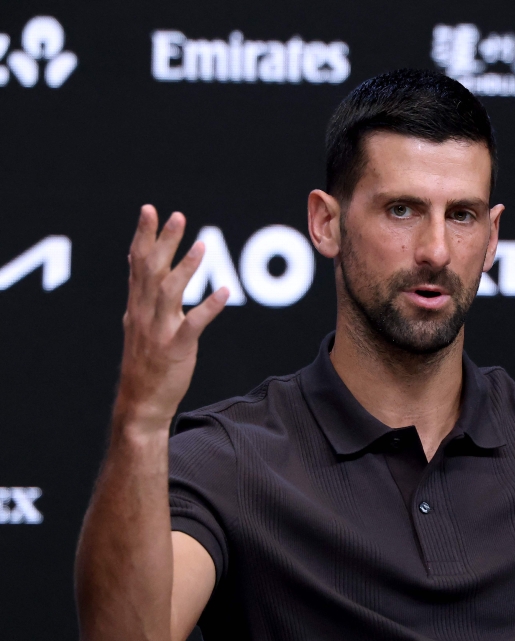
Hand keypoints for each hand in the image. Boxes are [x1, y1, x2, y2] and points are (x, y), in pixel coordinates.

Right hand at [115, 205, 227, 431]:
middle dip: (164, 242)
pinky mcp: (176, 348)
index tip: (150, 210)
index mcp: (136, 306)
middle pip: (152, 270)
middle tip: (176, 216)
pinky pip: (194, 325)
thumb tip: (137, 265)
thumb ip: (141, 294)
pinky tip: (225, 292)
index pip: (138, 263)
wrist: (142, 402)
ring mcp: (159, 331)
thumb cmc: (145, 361)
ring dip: (187, 268)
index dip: (144, 236)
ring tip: (203, 245)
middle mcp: (144, 314)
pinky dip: (209, 308)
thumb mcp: (137, 324)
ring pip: (170, 293)